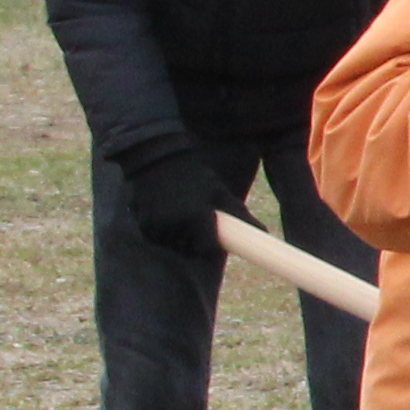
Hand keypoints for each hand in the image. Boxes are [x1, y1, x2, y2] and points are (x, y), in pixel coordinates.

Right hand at [115, 139, 231, 255]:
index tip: (212, 236)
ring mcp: (157, 226)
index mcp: (196, 217)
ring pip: (172, 245)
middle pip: (188, 249)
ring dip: (178, 238)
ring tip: (181, 215)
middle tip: (196, 223)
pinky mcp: (144, 225)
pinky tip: (167, 216)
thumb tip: (265, 231)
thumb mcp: (220, 194)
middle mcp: (175, 224)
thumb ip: (241, 215)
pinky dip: (163, 233)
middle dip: (195, 241)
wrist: (158, 161)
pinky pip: (157, 239)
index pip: (206, 247)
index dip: (210, 244)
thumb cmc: (195, 177)